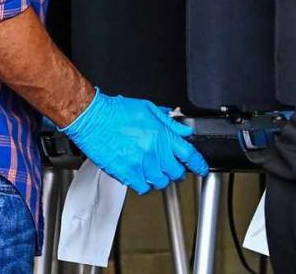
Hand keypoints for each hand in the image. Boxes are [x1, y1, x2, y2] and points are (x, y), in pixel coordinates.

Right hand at [61, 90, 209, 194]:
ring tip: (154, 170)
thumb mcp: (148, 109)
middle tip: (172, 167)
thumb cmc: (116, 112)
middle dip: (177, 171)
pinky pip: (143, 188)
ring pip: (160, 182)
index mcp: (161, 135)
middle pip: (176, 172)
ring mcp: (140, 165)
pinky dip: (144, 185)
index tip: (202, 168)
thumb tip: (183, 130)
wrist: (93, 119)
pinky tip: (141, 175)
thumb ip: (169, 122)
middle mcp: (153, 152)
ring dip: (160, 178)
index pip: (189, 154)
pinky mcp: (126, 174)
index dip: (199, 164)